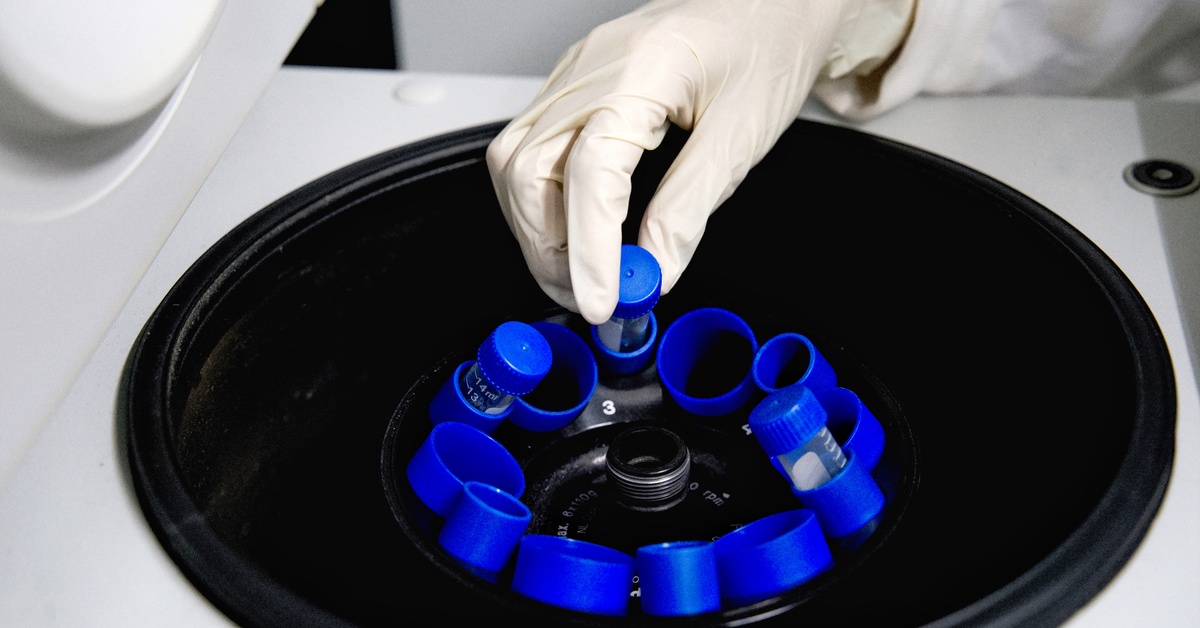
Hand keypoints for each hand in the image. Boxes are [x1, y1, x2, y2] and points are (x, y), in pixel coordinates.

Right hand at [487, 0, 912, 323]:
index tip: (602, 301)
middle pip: (527, 168)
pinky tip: (574, 227)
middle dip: (548, 246)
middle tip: (589, 296)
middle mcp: (594, 66)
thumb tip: (652, 272)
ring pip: (515, 161)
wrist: (774, 4)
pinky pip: (530, 146)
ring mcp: (577, 72)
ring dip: (537, 229)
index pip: (590, 170)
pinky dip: (542, 200)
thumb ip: (688, 211)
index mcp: (642, 69)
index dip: (589, 247)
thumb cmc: (767, 48)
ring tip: (579, 271)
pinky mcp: (576, 84)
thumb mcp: (740, 139)